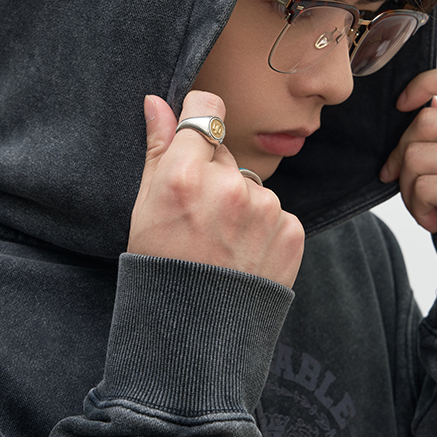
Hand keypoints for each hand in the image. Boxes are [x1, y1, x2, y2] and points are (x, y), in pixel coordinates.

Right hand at [128, 90, 304, 287]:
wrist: (195, 333)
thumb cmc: (160, 268)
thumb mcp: (145, 207)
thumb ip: (157, 149)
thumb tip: (156, 102)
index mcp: (185, 176)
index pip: (206, 110)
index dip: (200, 119)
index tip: (197, 133)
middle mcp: (229, 187)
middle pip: (226, 155)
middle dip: (214, 175)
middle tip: (198, 217)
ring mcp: (265, 210)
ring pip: (252, 186)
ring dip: (240, 204)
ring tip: (221, 243)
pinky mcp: (291, 231)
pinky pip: (276, 213)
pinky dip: (262, 228)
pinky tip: (242, 255)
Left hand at [380, 64, 436, 246]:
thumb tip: (419, 103)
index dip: (427, 82)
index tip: (402, 104)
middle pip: (426, 122)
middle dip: (401, 153)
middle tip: (401, 179)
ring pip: (417, 156)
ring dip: (407, 186)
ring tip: (422, 204)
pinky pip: (423, 186)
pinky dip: (416, 206)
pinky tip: (432, 219)